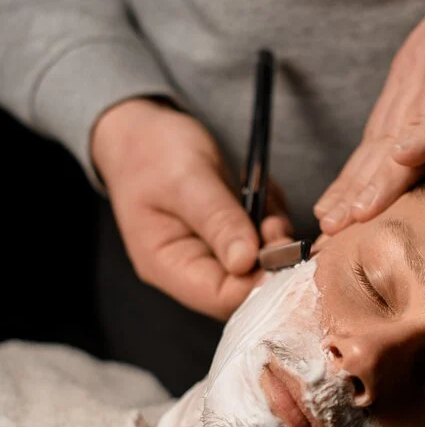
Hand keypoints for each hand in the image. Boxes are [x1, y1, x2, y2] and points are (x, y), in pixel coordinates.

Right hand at [91, 98, 291, 319]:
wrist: (141, 128)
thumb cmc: (152, 150)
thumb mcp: (187, 180)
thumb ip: (218, 220)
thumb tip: (246, 262)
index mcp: (166, 265)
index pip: (220, 297)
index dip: (257, 281)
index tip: (281, 248)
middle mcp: (188, 269)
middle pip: (244, 286)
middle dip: (270, 254)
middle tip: (274, 219)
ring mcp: (209, 254)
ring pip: (259, 263)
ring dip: (273, 231)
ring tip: (263, 194)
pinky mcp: (226, 238)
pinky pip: (260, 241)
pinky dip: (270, 218)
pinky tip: (259, 190)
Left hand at [314, 0, 424, 233]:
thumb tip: (420, 149)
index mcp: (414, 80)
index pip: (375, 145)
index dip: (352, 188)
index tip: (330, 226)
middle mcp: (420, 75)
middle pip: (379, 146)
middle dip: (351, 194)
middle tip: (326, 236)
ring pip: (407, 130)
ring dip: (377, 176)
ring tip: (352, 216)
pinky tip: (407, 156)